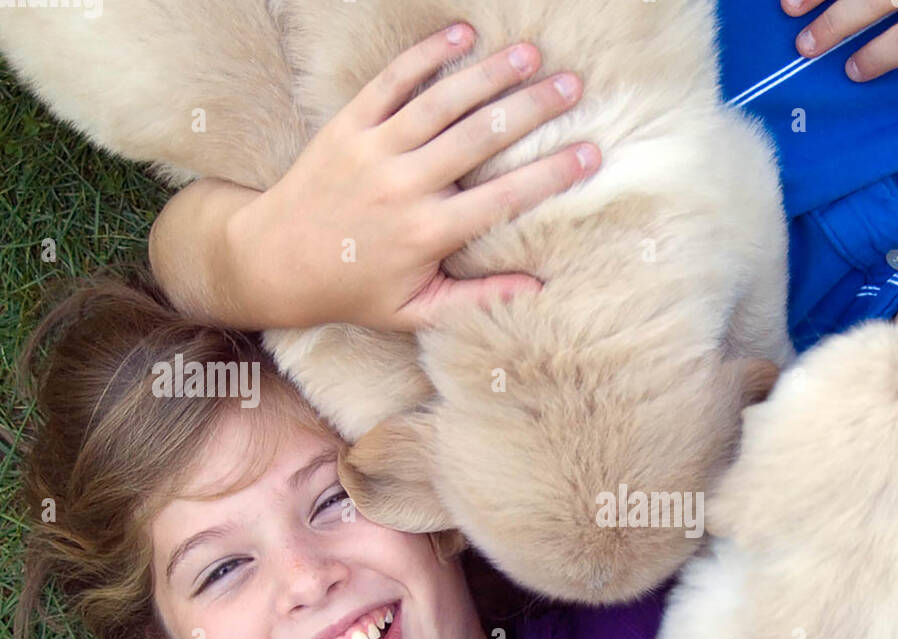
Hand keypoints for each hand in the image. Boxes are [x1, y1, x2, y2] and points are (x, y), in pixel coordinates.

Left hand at [232, 23, 600, 329]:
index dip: (552, 174)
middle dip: (533, 108)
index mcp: (427, 234)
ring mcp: (374, 150)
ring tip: (531, 54)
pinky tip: (462, 35)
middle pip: (481, 136)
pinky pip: (392, 82)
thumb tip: (539, 289)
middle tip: (573, 86)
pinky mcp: (348, 124)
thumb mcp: (416, 311)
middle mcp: (403, 186)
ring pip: (442, 102)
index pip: (504, 197)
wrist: (273, 261)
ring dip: (490, 74)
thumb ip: (478, 300)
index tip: (591, 153)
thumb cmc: (353, 290)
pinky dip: (426, 56)